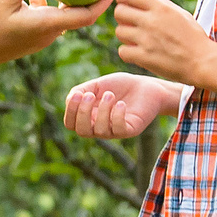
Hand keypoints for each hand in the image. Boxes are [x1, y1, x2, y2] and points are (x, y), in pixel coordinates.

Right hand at [63, 72, 185, 138]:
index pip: (71, 123)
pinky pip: (118, 130)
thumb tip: (71, 99)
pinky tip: (121, 103)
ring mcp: (114, 130)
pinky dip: (117, 116)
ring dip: (102, 110)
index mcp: (89, 117)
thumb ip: (81, 91)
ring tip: (110, 94)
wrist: (146, 86)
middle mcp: (99, 127)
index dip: (71, 111)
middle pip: (82, 131)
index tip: (79, 93)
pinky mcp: (129, 130)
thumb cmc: (120, 86)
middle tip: (91, 95)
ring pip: (99, 131)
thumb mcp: (97, 85)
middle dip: (83, 112)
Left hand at [108, 0, 214, 82]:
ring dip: (126, 37)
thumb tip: (139, 2)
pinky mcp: (143, 57)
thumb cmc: (193, 37)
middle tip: (131, 25)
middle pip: (119, 12)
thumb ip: (159, 6)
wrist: (202, 61)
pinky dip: (128, 53)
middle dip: (123, 18)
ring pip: (119, 32)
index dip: (123, 0)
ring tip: (138, 41)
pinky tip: (138, 54)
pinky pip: (122, 51)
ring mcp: (146, 39)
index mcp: (160, 7)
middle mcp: (151, 20)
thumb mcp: (179, 13)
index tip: (126, 6)